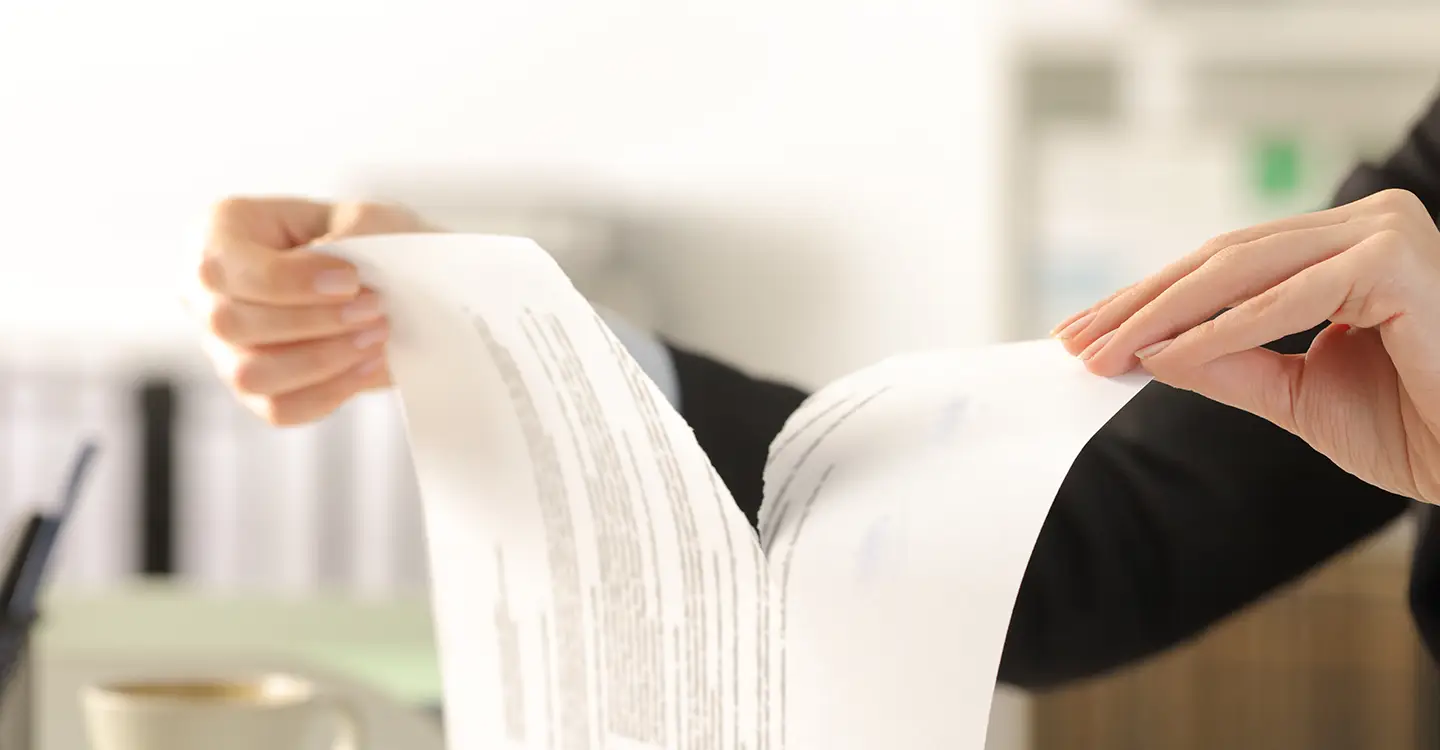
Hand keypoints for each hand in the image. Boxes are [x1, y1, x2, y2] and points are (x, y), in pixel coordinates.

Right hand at [189, 197, 434, 424]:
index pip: (232, 269)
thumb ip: (354, 229)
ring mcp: (221, 347)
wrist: (377, 278)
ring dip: (322, 360)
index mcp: (217, 233)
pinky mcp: (251, 389)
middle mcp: (203, 293)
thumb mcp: (361, 215)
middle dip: (314, 321)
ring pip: (250, 375)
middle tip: (375, 308)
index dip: (293, 281)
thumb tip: (343, 263)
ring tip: (375, 338)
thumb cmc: (360, 238)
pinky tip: (366, 366)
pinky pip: (278, 409)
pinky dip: (328, 393)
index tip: (352, 280)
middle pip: (231, 324)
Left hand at [1053, 188, 1439, 503]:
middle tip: (1076, 341)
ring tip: (1104, 353)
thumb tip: (1152, 352)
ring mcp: (1383, 232)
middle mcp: (1364, 225)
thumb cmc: (1417, 424)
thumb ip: (1230, 365)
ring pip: (1240, 270)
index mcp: (1343, 247)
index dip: (1150, 299)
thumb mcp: (1297, 395)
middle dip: (1139, 304)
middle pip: (1221, 259)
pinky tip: (1162, 357)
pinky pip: (1284, 299)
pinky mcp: (1396, 259)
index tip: (1087, 332)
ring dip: (1161, 315)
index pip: (1225, 265)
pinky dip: (1217, 330)